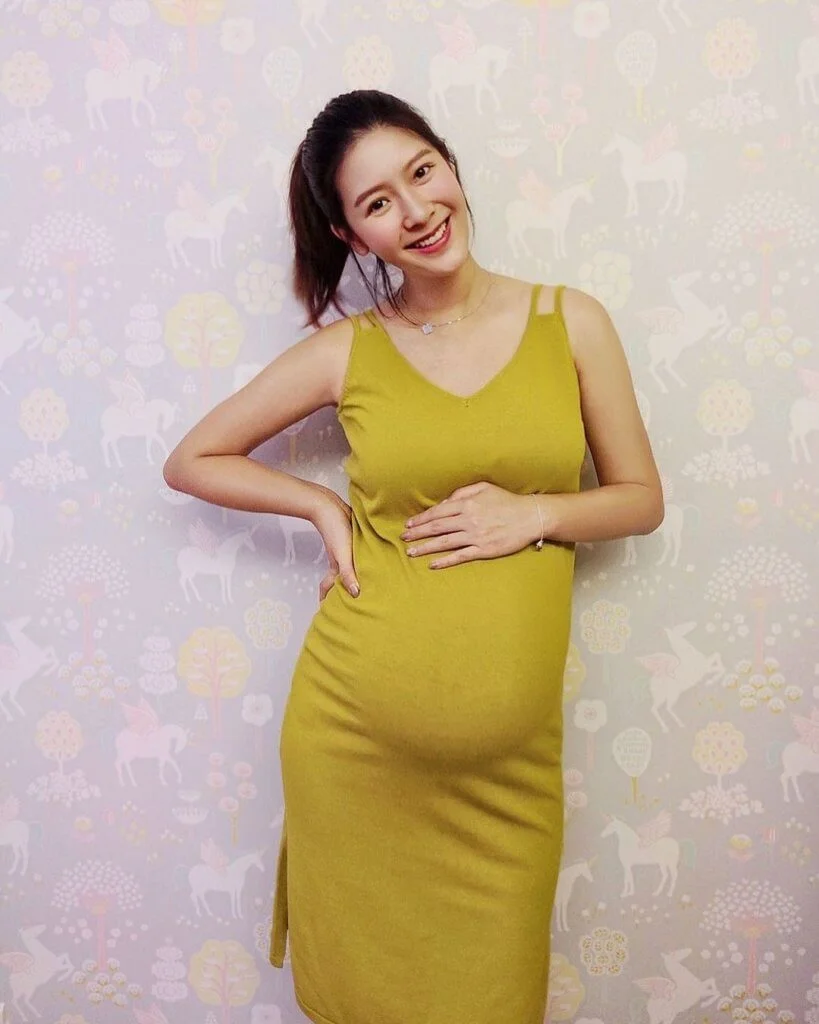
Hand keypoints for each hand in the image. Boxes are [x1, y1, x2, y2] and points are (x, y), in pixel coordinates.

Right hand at [310, 489, 359, 601]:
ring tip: (369, 582)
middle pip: (341, 580)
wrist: (329, 506)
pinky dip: (363, 559)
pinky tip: (374, 558)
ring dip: (356, 575)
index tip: (329, 611)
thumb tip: (355, 594)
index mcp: (336, 568)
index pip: (328, 588)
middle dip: (344, 590)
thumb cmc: (334, 531)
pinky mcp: (353, 539)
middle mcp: (341, 561)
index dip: (326, 599)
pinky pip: (358, 554)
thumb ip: (349, 573)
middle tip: (355, 601)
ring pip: (350, 567)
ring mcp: (346, 551)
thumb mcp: (343, 555)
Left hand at [400, 481, 539, 568]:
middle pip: (437, 527)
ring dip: (426, 547)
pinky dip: (445, 561)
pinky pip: (461, 556)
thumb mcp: (484, 488)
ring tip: (411, 552)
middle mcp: (469, 520)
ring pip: (445, 543)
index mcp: (467, 504)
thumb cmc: (507, 501)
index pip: (438, 512)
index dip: (421, 519)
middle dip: (418, 533)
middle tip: (404, 538)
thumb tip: (444, 502)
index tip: (409, 524)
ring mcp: (476, 536)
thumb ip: (462, 492)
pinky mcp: (484, 550)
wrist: (530, 517)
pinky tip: (433, 564)